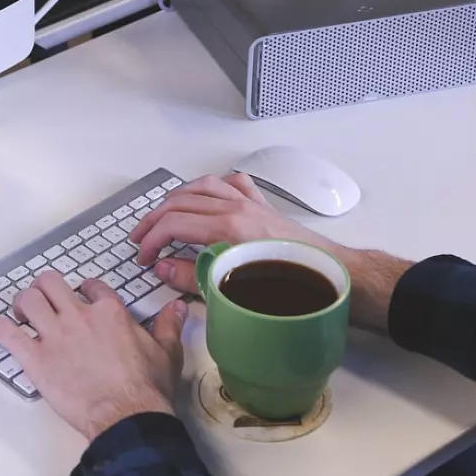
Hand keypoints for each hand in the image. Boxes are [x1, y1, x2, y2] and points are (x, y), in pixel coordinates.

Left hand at [0, 270, 188, 440]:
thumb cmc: (147, 388)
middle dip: (45, 288)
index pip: (90, 286)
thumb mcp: (166, 352)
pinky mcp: (36, 358)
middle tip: (44, 300)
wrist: (128, 416)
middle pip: (51, 283)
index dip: (83, 290)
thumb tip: (178, 307)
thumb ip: (168, 326)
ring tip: (21, 314)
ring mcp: (55, 335)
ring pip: (28, 300)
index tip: (80, 297)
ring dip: (21, 304)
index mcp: (109, 311)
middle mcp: (79, 316)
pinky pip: (6, 334)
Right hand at [130, 174, 335, 294]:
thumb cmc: (291, 288)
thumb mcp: (233, 291)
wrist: (333, 278)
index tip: (144, 258)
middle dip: (155, 219)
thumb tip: (163, 268)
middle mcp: (237, 208)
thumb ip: (193, 277)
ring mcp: (251, 204)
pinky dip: (215, 186)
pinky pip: (234, 184)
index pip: (174, 224)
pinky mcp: (264, 207)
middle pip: (181, 202)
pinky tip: (207, 195)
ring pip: (203, 186)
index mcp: (228, 228)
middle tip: (142, 239)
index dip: (152, 240)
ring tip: (163, 213)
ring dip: (177, 198)